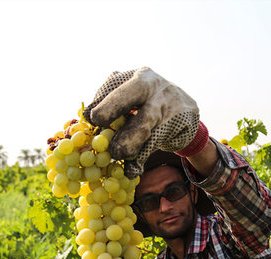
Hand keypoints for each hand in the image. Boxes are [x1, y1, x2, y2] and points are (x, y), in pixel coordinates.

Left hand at [83, 67, 208, 176]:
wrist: (185, 112)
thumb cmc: (147, 105)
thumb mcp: (132, 100)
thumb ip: (111, 105)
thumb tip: (85, 118)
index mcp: (139, 77)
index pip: (115, 84)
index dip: (101, 101)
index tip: (91, 118)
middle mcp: (155, 86)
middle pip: (133, 92)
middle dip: (113, 105)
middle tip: (98, 121)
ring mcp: (169, 104)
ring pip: (145, 122)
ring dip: (128, 141)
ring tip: (116, 154)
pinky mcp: (179, 124)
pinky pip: (155, 143)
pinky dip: (141, 159)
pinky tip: (132, 170)